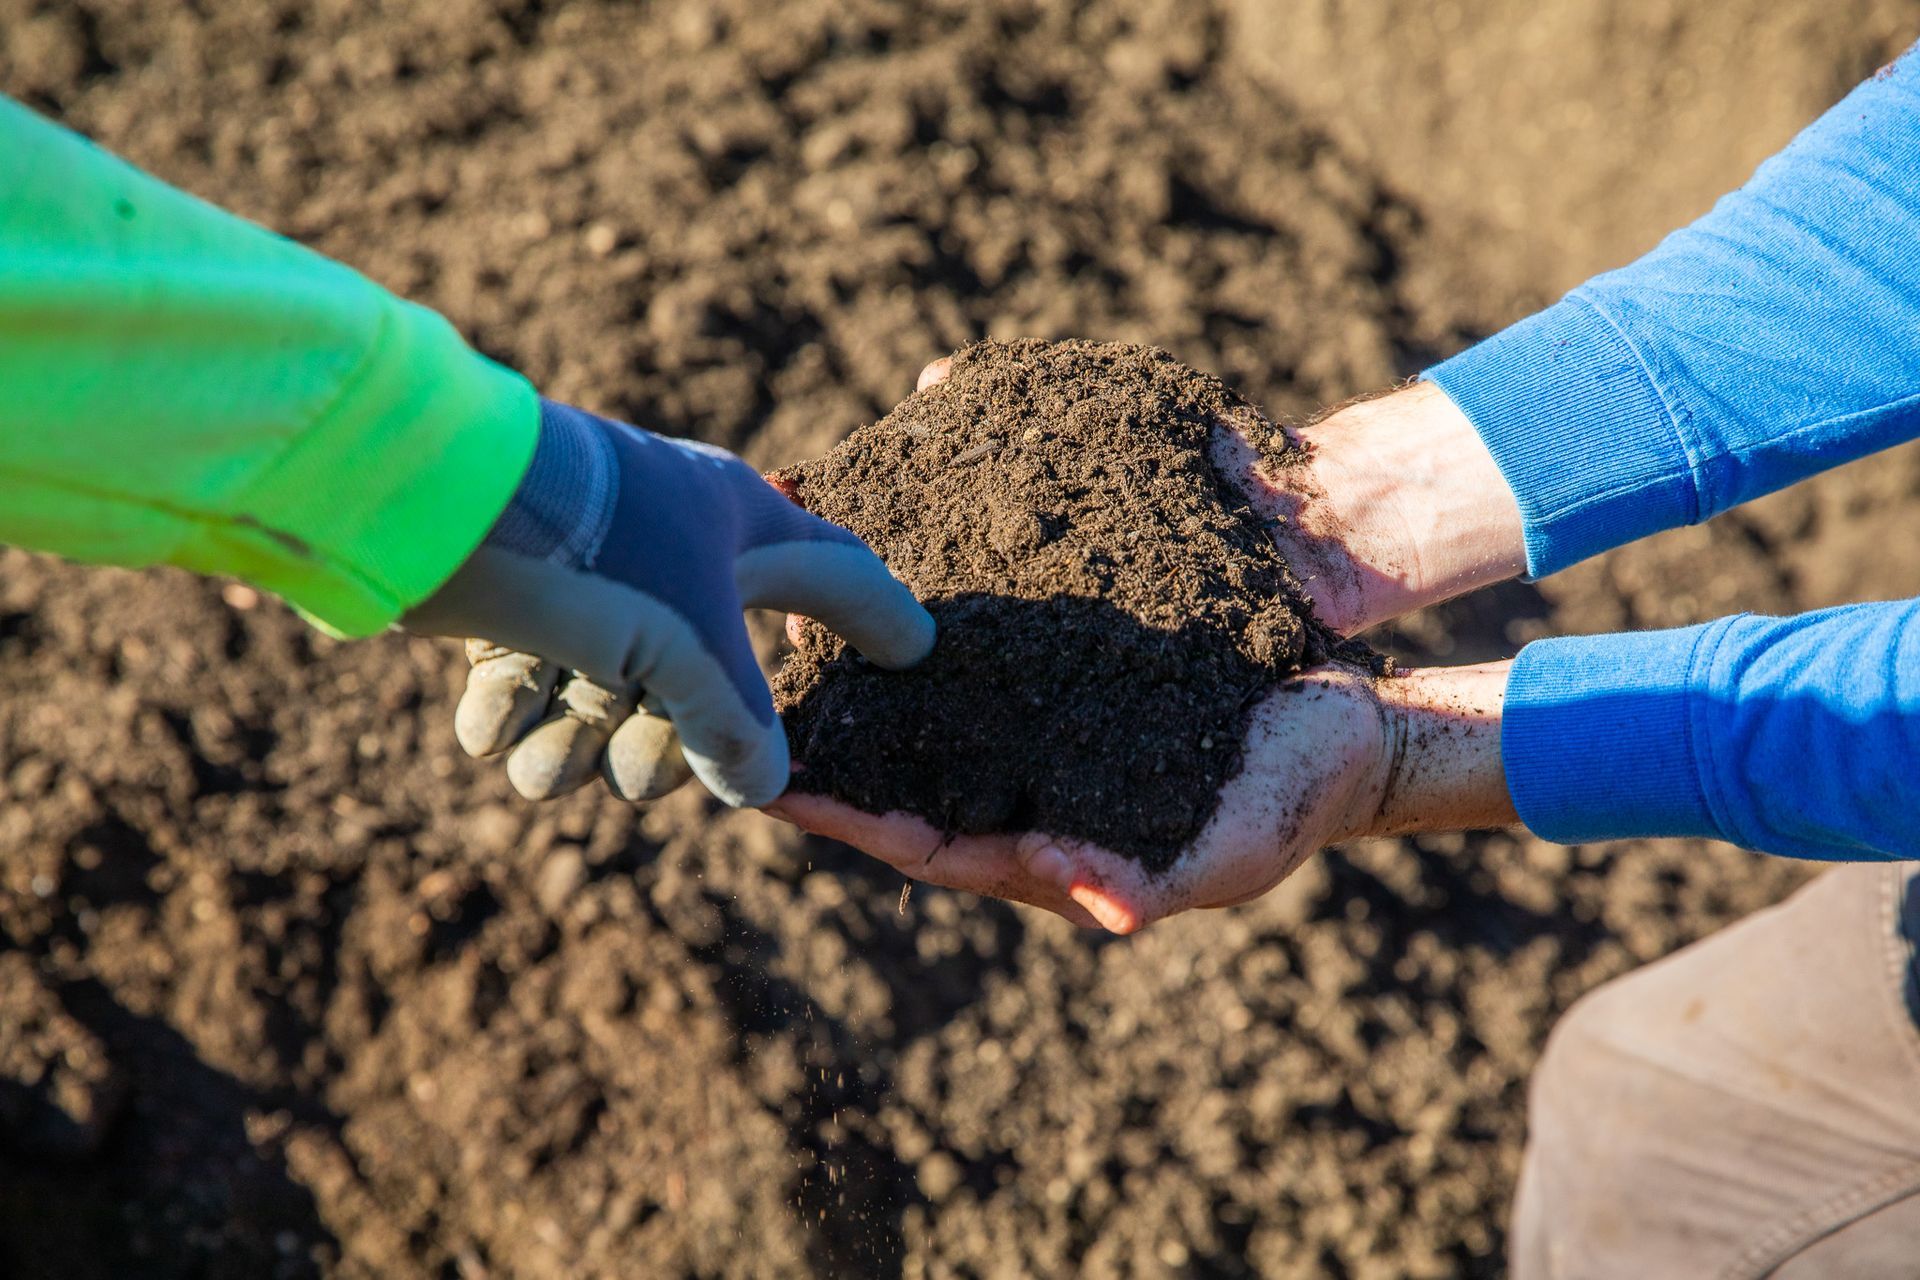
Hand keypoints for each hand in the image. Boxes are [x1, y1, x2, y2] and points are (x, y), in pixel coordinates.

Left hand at [404, 400, 934, 807]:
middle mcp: (672, 545)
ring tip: (540, 771)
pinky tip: (492, 733)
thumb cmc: (592, 553)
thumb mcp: (687, 650)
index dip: (880, 620)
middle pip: (704, 671)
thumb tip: (762, 787)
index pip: (836, 577)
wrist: (427, 500)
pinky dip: (512, 713)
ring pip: (608, 685)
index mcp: (739, 527)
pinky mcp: (513, 589)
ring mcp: (591, 567)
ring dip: (574, 744)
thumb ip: (736, 727)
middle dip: (666, 740)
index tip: (915, 655)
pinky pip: (531, 672)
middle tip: (638, 777)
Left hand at [770, 664, 1513, 932]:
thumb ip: (1161, 878)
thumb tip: (1088, 898)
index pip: (924, 842)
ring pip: (923, 718)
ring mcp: (1040, 736)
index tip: (768, 788)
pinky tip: (870, 591)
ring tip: (774, 638)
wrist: (1349, 717)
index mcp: (1051, 850)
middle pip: (898, 780)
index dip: (848, 818)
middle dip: (820, 754)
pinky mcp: (1062, 677)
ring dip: (854, 689)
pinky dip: (917, 639)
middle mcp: (1028, 793)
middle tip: (726, 708)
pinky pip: (973, 662)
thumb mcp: (1237, 842)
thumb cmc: (1295, 792)